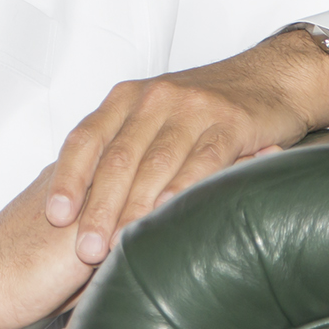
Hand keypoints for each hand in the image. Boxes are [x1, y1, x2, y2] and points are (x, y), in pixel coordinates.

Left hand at [44, 33, 328, 264]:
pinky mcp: (230, 122)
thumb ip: (124, 149)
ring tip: (119, 248)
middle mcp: (154, 99)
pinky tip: (171, 219)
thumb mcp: (156, 117)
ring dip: (135, 211)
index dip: (68, 179)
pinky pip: (202, 162)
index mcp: (128, 98)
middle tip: (85, 250)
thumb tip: (86, 207)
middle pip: (118, 158)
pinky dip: (183, 193)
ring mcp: (192, 109)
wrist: (273, 77)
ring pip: (155, 164)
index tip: (55, 217)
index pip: (86, 139)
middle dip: (99, 208)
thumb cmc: (208, 108)